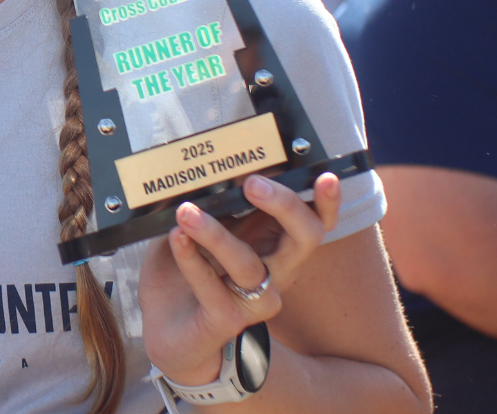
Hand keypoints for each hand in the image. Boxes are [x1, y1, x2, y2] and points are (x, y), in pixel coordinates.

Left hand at [139, 173, 342, 385]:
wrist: (168, 326)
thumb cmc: (187, 268)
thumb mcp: (197, 226)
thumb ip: (206, 201)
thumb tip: (203, 169)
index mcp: (275, 243)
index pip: (315, 222)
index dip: (327, 202)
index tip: (325, 177)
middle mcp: (276, 271)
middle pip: (305, 238)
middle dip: (284, 205)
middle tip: (252, 184)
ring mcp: (255, 300)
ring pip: (249, 264)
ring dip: (216, 234)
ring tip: (186, 212)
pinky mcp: (227, 319)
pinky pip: (211, 285)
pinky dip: (190, 258)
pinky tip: (175, 237)